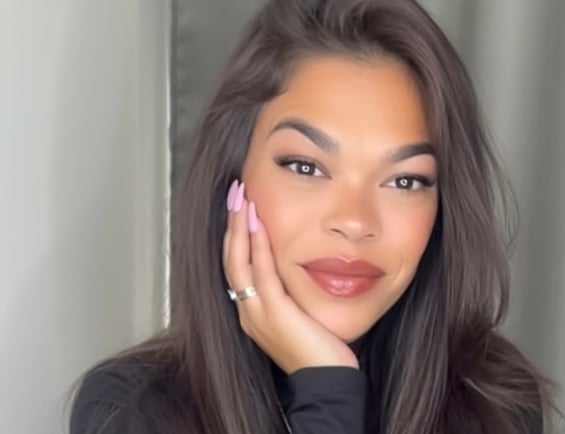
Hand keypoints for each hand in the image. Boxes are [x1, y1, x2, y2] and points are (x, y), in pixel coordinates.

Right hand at [222, 180, 358, 373]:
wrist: (325, 382)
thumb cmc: (319, 349)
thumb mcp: (300, 312)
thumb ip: (293, 289)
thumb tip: (299, 262)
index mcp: (253, 310)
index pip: (237, 265)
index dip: (236, 234)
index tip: (241, 206)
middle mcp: (248, 311)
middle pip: (230, 259)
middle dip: (231, 223)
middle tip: (235, 192)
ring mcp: (257, 314)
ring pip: (238, 263)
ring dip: (239, 228)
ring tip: (242, 198)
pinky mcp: (274, 315)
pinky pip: (261, 275)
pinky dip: (258, 248)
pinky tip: (258, 225)